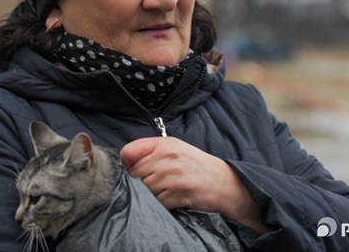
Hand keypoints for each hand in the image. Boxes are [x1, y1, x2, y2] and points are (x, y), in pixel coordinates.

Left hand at [121, 137, 266, 233]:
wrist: (225, 183)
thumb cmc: (197, 166)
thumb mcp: (175, 148)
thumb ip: (148, 149)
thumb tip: (123, 158)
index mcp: (164, 145)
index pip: (128, 153)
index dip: (128, 164)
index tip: (136, 169)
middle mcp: (167, 158)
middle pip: (133, 174)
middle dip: (139, 181)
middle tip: (155, 182)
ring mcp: (172, 177)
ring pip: (143, 189)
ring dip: (150, 194)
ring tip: (165, 190)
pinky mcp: (177, 195)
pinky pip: (156, 202)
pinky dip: (161, 203)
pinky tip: (171, 198)